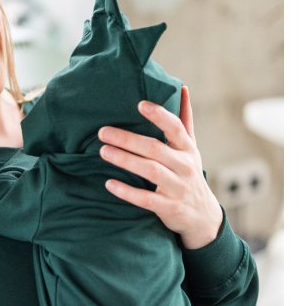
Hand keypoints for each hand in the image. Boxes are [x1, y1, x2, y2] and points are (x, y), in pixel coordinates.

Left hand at [98, 86, 223, 248]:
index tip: (139, 105)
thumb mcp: (191, 148)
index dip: (159, 115)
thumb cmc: (189, 174)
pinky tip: (109, 183)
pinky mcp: (168, 208)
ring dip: (125, 160)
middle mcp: (184, 166)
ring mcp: (177, 188)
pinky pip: (145, 199)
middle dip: (128, 139)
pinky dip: (127, 191)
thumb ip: (184, 120)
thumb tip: (182, 88)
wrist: (202, 216)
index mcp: (187, 149)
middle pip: (155, 149)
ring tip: (103, 152)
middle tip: (103, 132)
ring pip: (150, 171)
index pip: (176, 128)